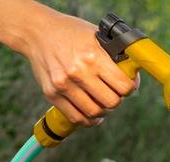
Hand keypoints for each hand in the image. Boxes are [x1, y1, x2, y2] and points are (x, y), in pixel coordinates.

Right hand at [19, 10, 137, 125]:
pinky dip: (88, 120)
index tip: (128, 86)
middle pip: (111, 103)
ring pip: (94, 113)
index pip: (123, 86)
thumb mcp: (95, 35)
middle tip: (115, 94)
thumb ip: (113, 54)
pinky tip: (91, 114)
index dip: (130, 88)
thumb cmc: (70, 32)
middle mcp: (78, 73)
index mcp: (93, 57)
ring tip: (103, 105)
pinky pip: (76, 117)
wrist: (37, 32)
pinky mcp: (52, 95)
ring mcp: (64, 86)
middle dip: (117, 100)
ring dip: (103, 112)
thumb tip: (132, 73)